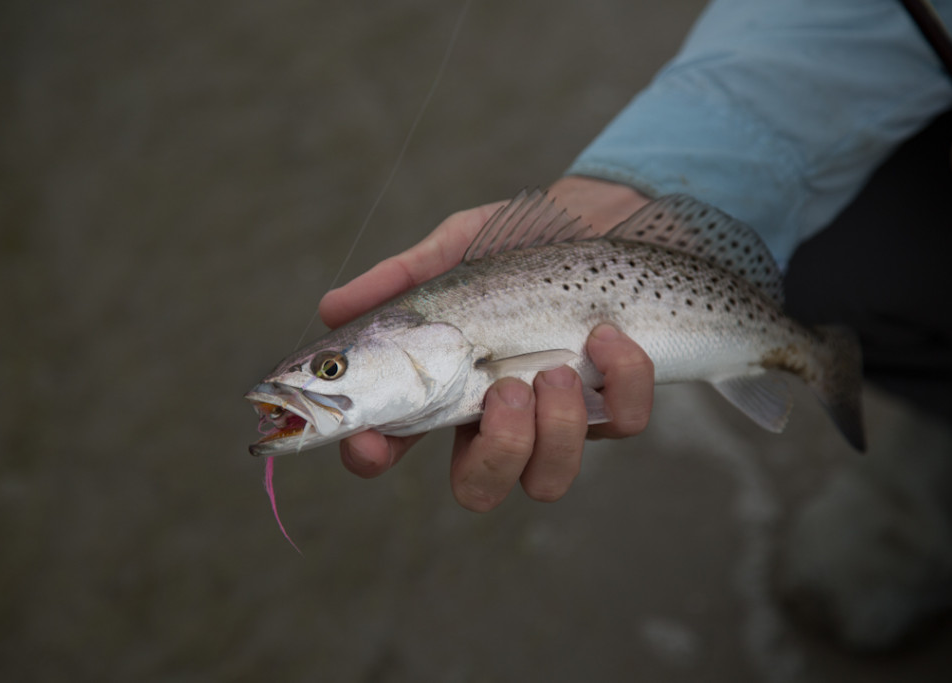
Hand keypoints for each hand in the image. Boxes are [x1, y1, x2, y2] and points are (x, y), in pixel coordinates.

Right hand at [318, 177, 653, 510]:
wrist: (597, 215)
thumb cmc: (514, 243)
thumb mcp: (453, 252)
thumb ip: (399, 281)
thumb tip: (330, 310)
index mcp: (445, 388)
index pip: (393, 443)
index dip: (373, 456)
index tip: (372, 442)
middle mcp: (497, 418)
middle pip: (479, 489)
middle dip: (494, 453)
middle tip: (502, 389)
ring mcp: (558, 418)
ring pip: (548, 480)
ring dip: (554, 427)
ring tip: (557, 364)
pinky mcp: (615, 401)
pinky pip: (622, 423)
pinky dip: (619, 379)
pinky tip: (606, 332)